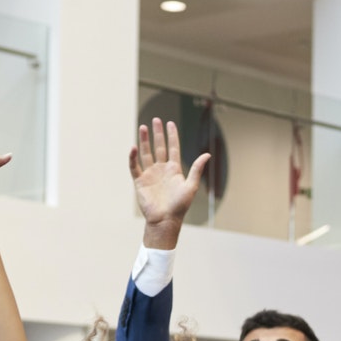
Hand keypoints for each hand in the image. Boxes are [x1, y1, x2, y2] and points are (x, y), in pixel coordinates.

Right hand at [131, 117, 210, 248]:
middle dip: (157, 134)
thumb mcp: (191, 186)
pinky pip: (134, 166)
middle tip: (156, 120)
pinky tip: (134, 147)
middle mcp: (162, 169)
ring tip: (143, 127)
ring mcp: (150, 174)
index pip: (173, 148)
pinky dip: (133, 157)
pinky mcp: (140, 181)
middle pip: (159, 147)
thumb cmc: (180, 206)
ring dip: (144, 140)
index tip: (170, 123)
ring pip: (146, 153)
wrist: (165, 220)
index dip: (172, 135)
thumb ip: (196, 169)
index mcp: (174, 169)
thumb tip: (207, 154)